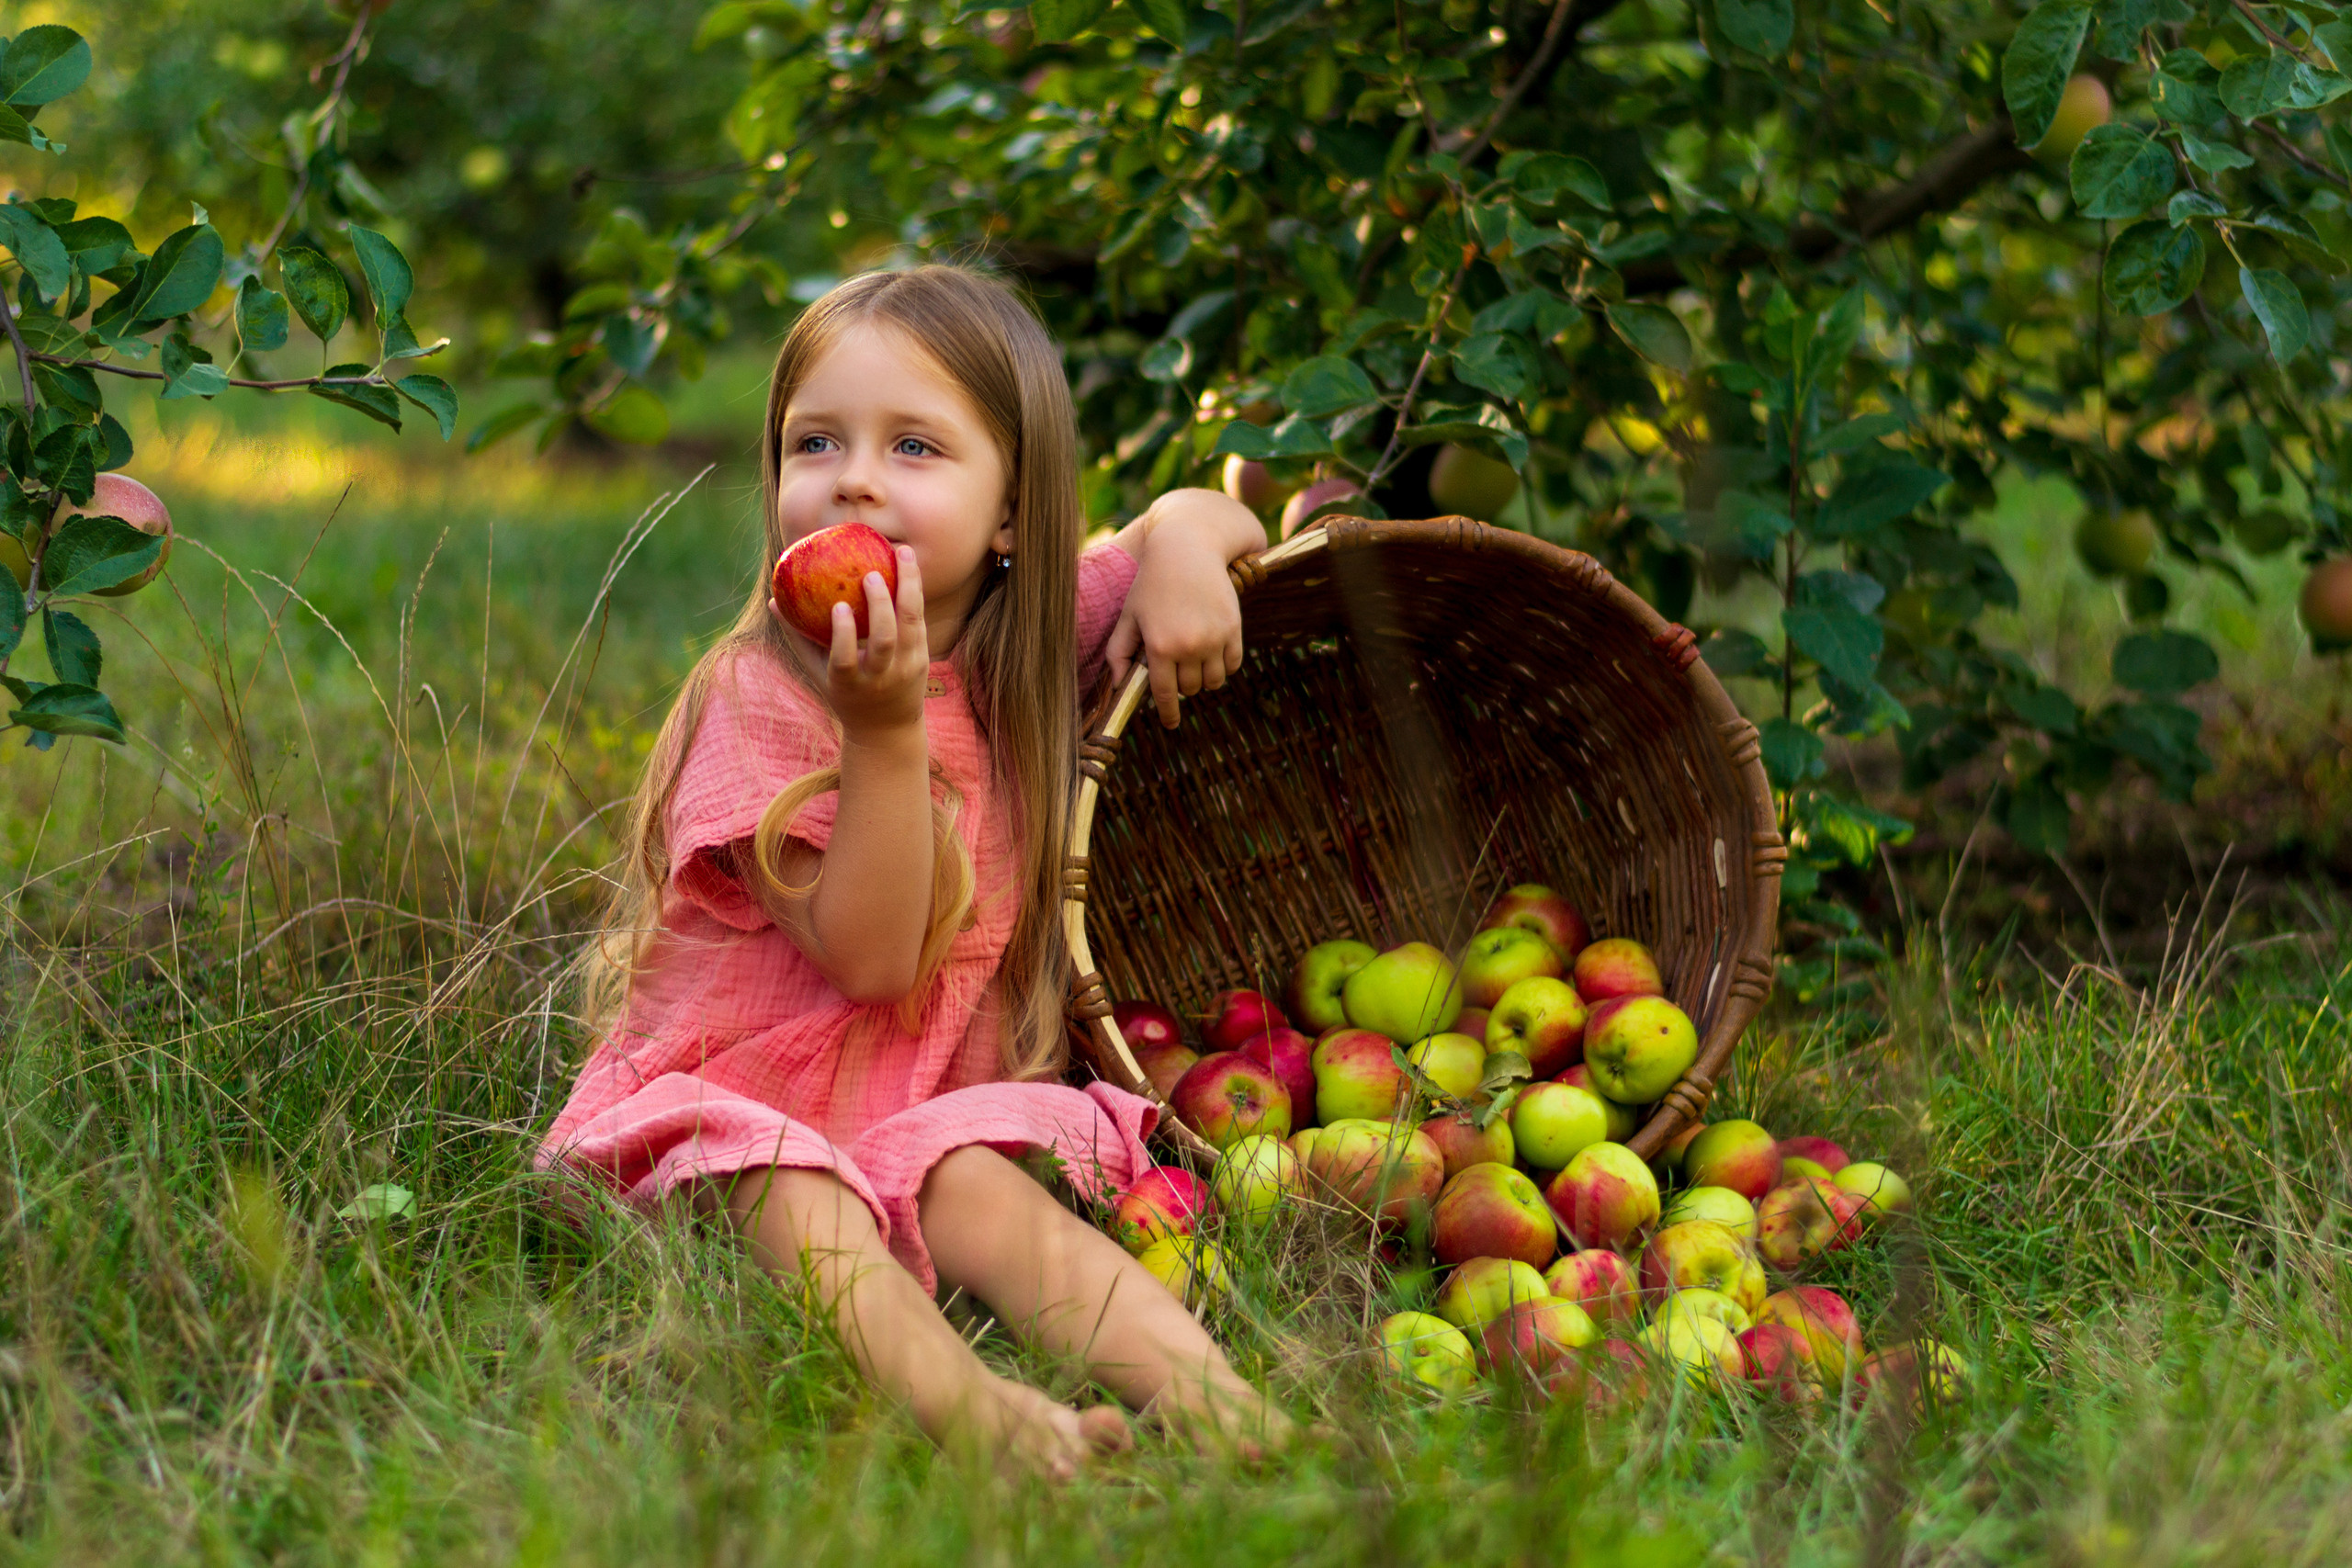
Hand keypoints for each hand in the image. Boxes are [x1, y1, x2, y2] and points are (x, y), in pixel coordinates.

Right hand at [772, 544, 928, 739]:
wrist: (887, 729)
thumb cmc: (844, 693)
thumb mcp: (818, 672)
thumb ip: (798, 637)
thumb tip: (773, 600)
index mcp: (849, 683)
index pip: (845, 659)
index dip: (844, 634)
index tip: (838, 605)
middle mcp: (880, 677)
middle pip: (885, 640)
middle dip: (880, 606)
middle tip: (871, 573)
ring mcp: (905, 668)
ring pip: (911, 625)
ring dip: (909, 587)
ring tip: (902, 552)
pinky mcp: (923, 659)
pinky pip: (919, 620)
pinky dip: (915, 591)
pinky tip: (909, 564)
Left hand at [1105, 489, 1258, 727]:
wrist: (1188, 549)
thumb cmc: (1152, 583)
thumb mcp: (1129, 615)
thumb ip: (1119, 652)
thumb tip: (1118, 685)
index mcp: (1160, 646)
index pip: (1165, 695)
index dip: (1168, 713)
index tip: (1171, 723)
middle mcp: (1189, 646)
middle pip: (1190, 689)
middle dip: (1182, 685)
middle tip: (1175, 666)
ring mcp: (1214, 638)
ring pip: (1213, 681)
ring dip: (1203, 677)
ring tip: (1194, 661)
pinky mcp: (1234, 628)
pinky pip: (1232, 664)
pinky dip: (1223, 665)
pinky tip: (1212, 653)